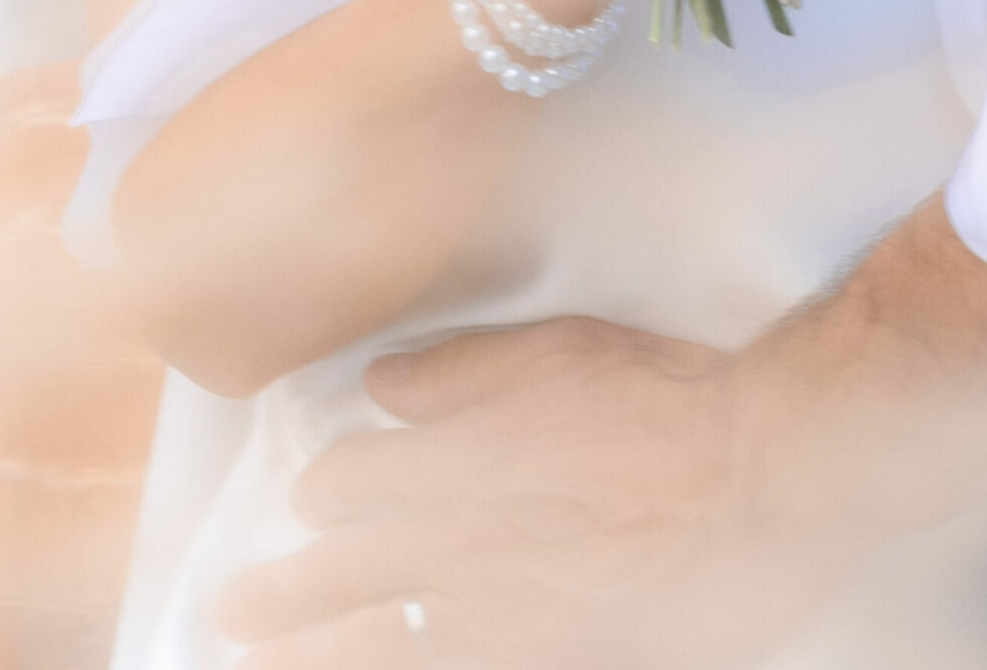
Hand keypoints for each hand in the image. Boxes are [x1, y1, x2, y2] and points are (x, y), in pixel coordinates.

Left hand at [216, 317, 848, 669]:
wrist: (758, 478)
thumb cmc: (665, 399)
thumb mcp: (556, 349)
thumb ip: (459, 372)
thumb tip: (382, 387)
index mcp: (453, 464)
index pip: (349, 484)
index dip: (328, 489)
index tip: (316, 497)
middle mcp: (456, 552)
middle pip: (340, 581)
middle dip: (277, 598)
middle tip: (228, 612)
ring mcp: (497, 624)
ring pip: (378, 650)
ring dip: (314, 657)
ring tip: (261, 664)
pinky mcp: (548, 661)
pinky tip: (404, 669)